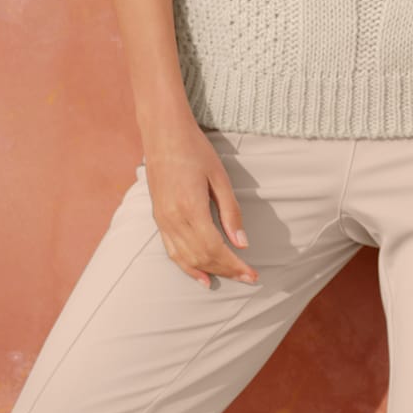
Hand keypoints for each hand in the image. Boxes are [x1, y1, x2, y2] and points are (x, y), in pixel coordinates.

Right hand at [141, 113, 258, 289]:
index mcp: (191, 208)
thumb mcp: (219, 176)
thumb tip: (243, 243)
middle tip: (249, 278)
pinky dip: (187, 267)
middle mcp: (174, 220)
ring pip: (187, 258)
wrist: (163, 134)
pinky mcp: (159, 219)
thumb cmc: (195, 150)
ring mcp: (163, 221)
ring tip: (231, 278)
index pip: (215, 248)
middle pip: (203, 257)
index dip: (235, 265)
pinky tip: (201, 277)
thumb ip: (230, 211)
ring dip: (210, 271)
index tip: (253, 274)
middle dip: (227, 271)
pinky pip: (172, 251)